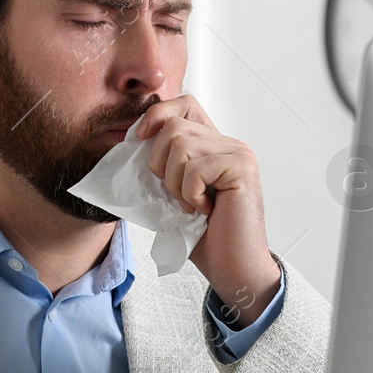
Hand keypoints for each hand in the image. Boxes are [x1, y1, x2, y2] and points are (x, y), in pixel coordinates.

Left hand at [134, 95, 281, 326]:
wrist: (232, 268)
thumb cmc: (205, 238)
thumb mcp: (173, 194)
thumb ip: (163, 165)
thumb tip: (130, 141)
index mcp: (214, 146)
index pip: (184, 104)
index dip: (157, 114)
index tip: (139, 138)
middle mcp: (229, 143)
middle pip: (173, 126)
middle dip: (160, 163)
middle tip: (176, 195)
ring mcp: (238, 153)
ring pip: (181, 145)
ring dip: (174, 183)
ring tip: (190, 205)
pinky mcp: (241, 167)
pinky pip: (195, 168)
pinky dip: (189, 194)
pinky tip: (204, 211)